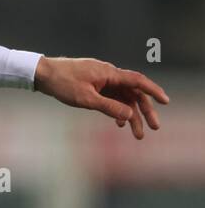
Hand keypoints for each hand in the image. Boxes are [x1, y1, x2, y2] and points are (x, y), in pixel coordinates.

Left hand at [33, 56, 168, 139]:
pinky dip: (117, 110)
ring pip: (122, 97)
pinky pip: (111, 97)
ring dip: (130, 115)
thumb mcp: (86, 99)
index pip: (137, 81)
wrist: (42, 74)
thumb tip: (129, 116)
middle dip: (144, 111)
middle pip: (133, 93)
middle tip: (153, 128)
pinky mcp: (94, 85)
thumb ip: (109, 107)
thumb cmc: (62, 83)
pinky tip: (119, 123)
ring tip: (136, 134)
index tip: (165, 101)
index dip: (153, 91)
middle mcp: (109, 75)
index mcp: (109, 73)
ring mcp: (101, 80)